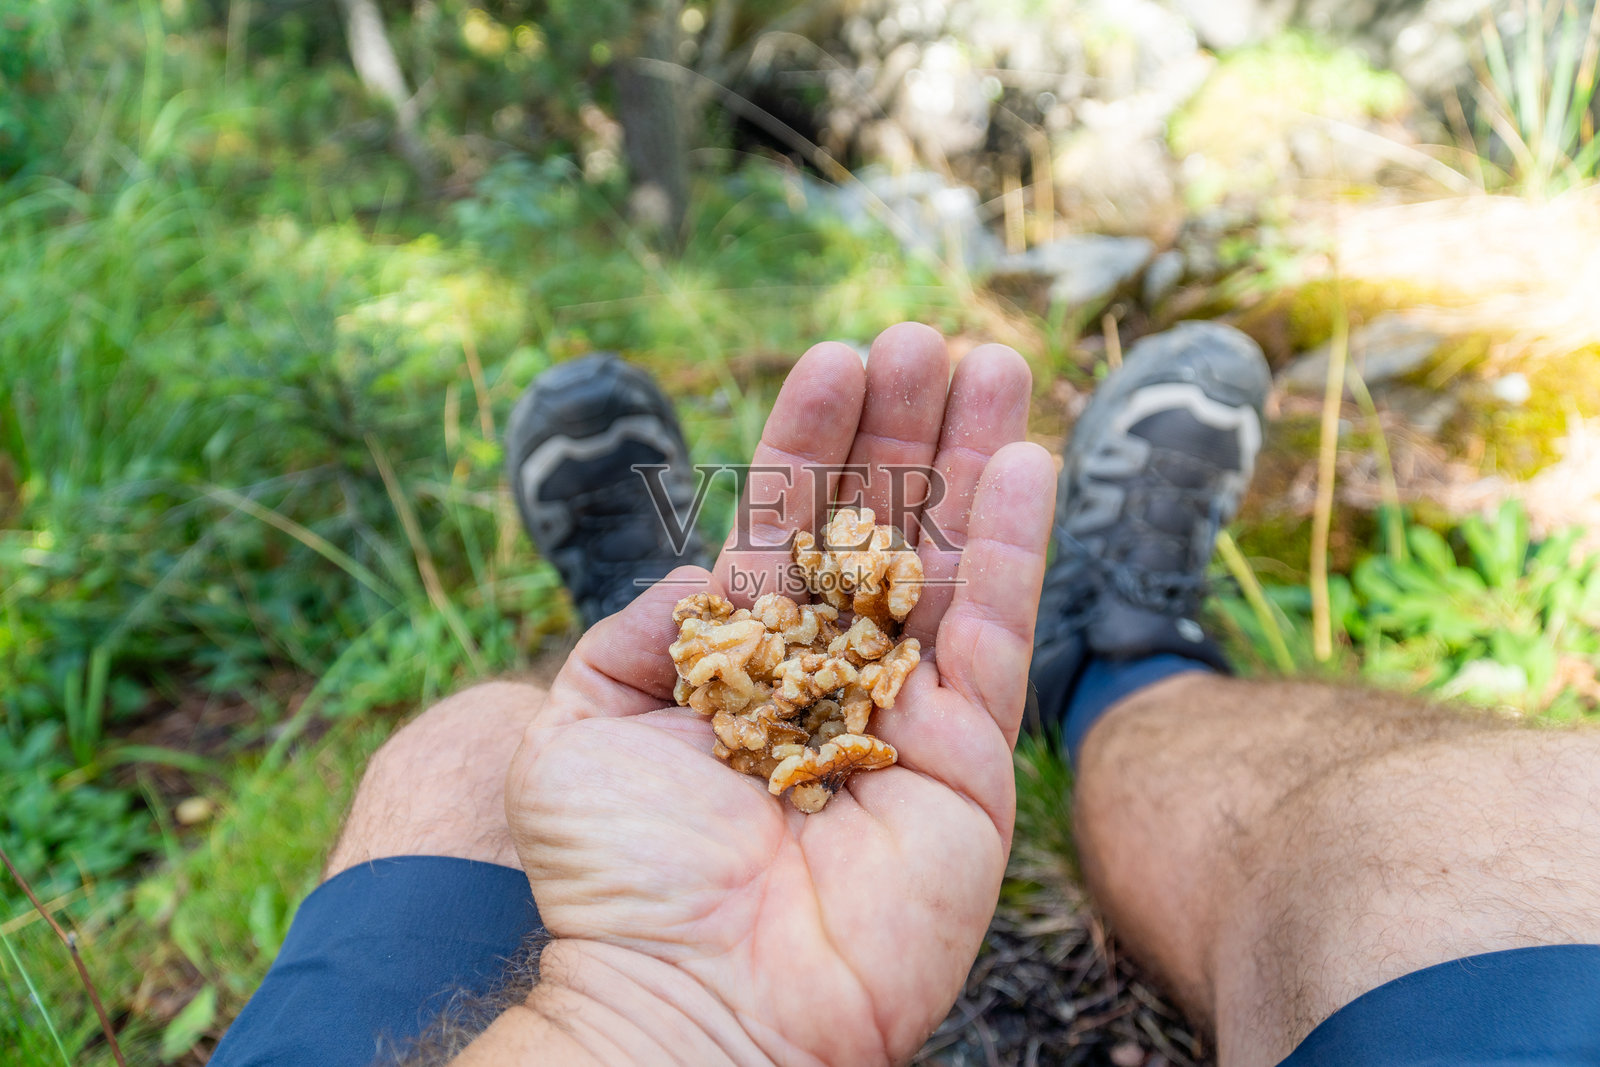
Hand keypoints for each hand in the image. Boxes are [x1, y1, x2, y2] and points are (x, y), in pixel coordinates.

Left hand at [480, 325, 1053, 1064]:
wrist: (695, 1000)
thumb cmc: (621, 880)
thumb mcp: (576, 729)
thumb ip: (634, 631)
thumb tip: (709, 567)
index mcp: (743, 658)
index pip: (787, 520)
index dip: (812, 435)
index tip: (837, 353)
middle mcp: (830, 671)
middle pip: (878, 525)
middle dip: (903, 429)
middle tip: (929, 337)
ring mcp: (905, 711)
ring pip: (949, 561)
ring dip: (971, 461)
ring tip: (993, 362)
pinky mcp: (971, 760)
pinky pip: (998, 635)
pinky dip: (1015, 547)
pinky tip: (1025, 459)